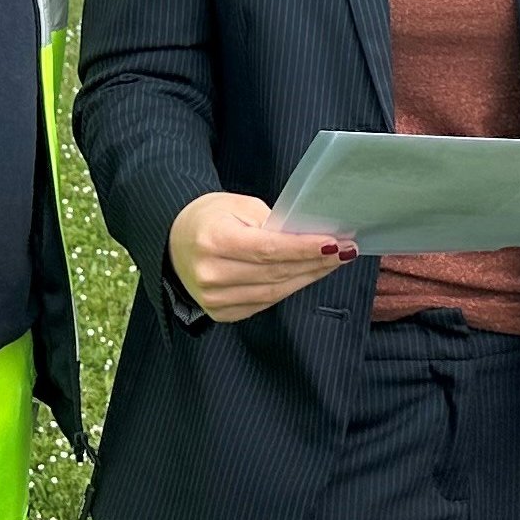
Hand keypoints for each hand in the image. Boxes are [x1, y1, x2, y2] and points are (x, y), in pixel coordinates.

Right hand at [168, 190, 354, 322]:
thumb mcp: (238, 206)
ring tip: (333, 262)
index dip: (305, 249)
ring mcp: (214, 299)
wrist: (173, 242)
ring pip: (274, 291)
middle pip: (276, 272)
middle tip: (345, 251)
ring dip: (307, 277)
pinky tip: (306, 275)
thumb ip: (271, 223)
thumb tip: (309, 238)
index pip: (269, 249)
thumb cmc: (210, 218)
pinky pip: (265, 302)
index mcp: (213, 241)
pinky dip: (289, 288)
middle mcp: (211, 274)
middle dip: (315, 263)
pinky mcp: (221, 313)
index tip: (336, 243)